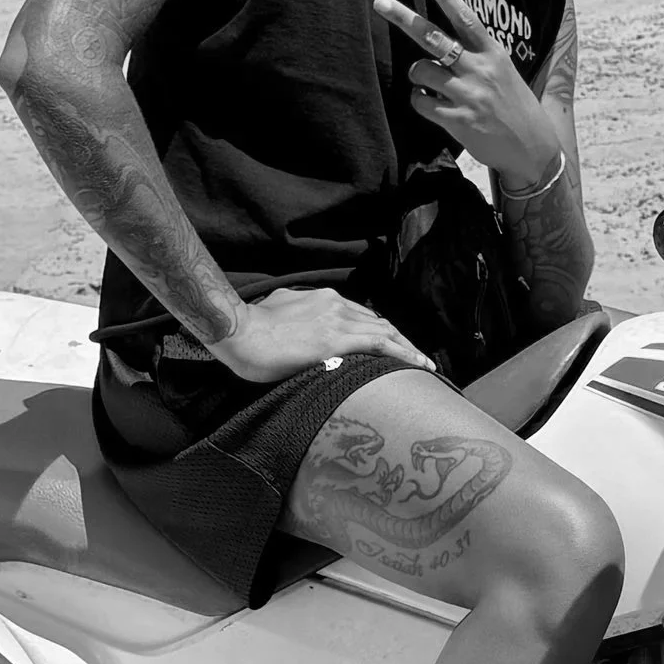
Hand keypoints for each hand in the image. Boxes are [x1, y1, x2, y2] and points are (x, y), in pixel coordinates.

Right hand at [211, 286, 429, 382]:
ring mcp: (337, 319)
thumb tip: (294, 324)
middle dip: (400, 339)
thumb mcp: (276, 311)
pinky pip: (381, 343)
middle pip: (378, 321)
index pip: (360, 314)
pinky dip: (404, 353)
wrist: (238, 331)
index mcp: (322, 298)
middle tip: (417, 357)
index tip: (389, 344)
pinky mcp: (336, 338)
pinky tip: (419, 365)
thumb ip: (293, 314)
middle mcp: (335, 303)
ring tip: (425, 364)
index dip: (378, 329)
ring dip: (408, 348)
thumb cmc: (250, 329)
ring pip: (385, 331)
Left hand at [379, 0, 564, 190]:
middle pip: (434, 38)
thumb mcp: (503, 71)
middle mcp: (479, 70)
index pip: (467, 20)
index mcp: (493, 54)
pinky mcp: (456, 121)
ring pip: (420, 70)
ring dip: (416, 73)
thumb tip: (441, 40)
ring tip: (427, 81)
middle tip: (380, 2)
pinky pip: (420, 102)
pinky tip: (430, 103)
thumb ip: (477, 54)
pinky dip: (418, 99)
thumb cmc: (513, 105)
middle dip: (405, 18)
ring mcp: (467, 95)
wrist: (532, 148)